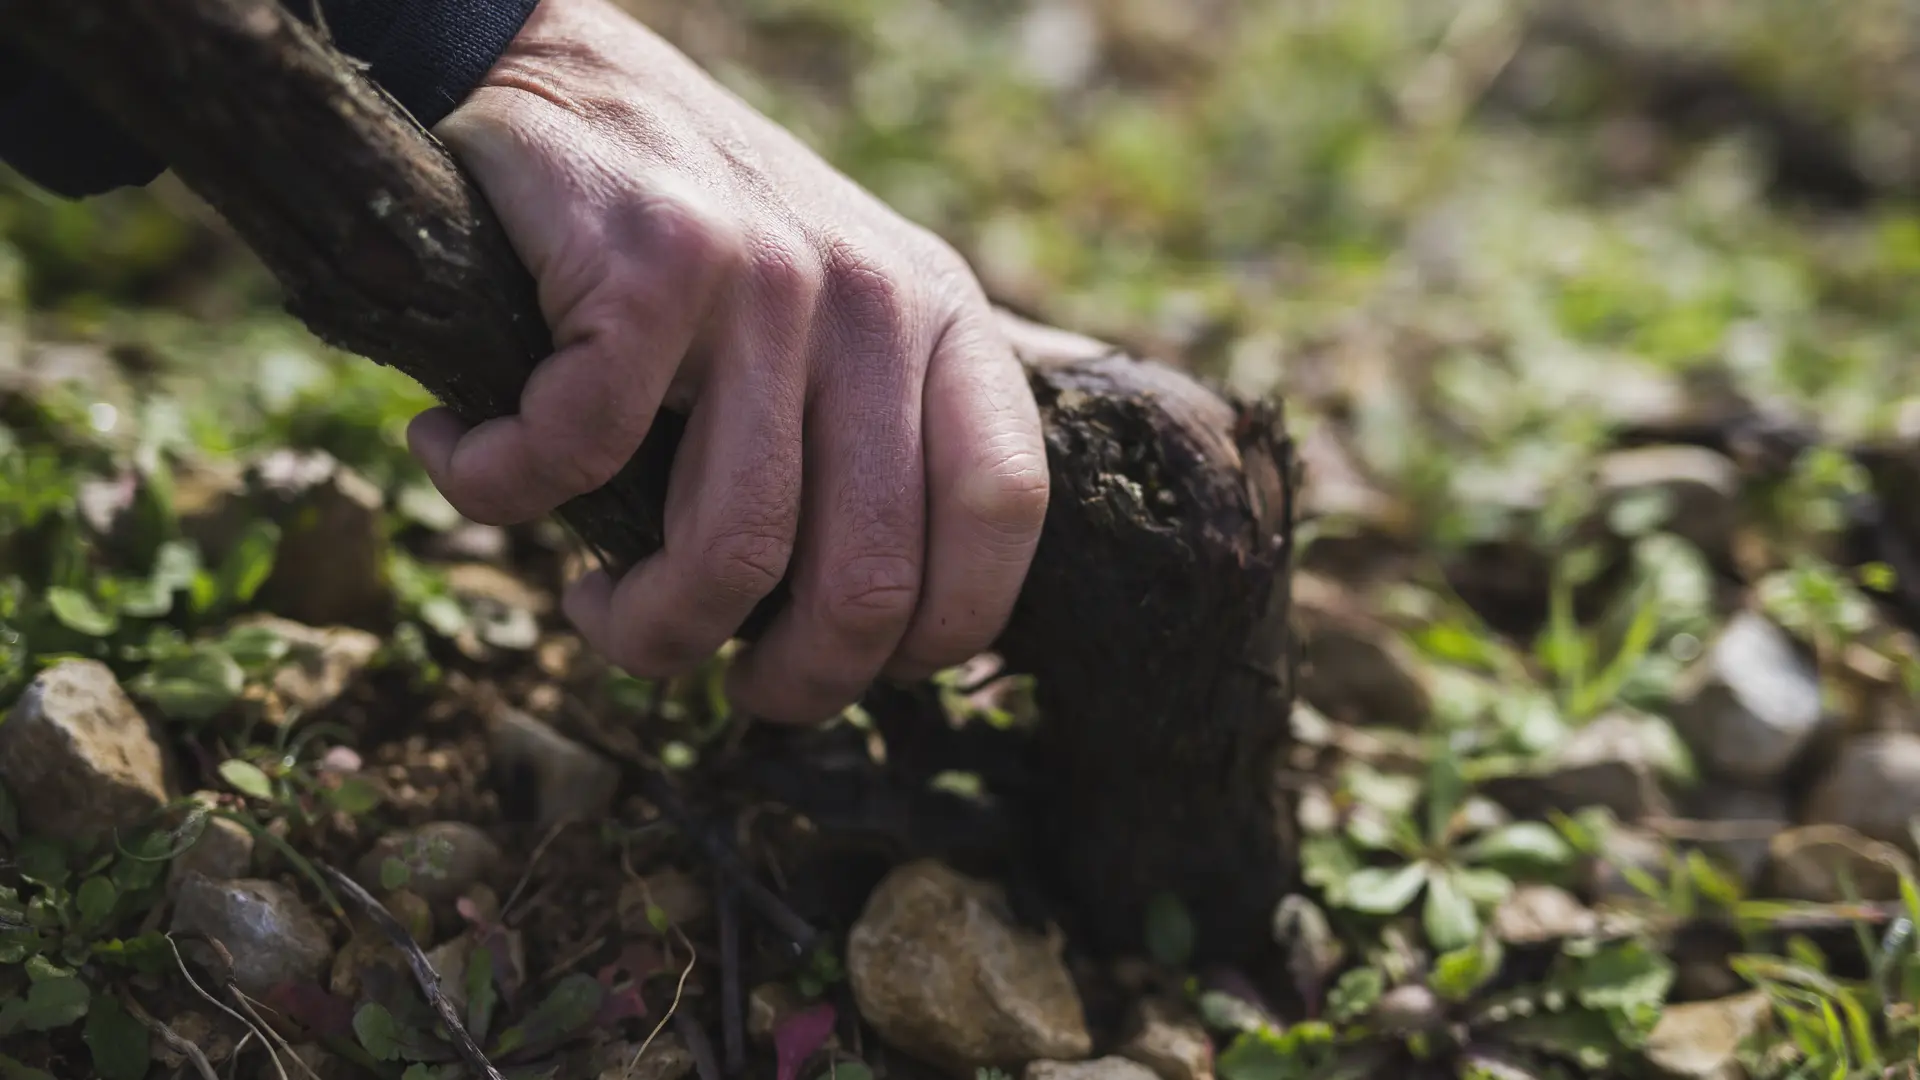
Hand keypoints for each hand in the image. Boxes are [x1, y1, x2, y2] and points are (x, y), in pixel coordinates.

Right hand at [409, 0, 1049, 723]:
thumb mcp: (833, 311)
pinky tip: (468, 461)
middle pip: (869, 579)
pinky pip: (581, 453)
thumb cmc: (688, 231)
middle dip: (788, 683)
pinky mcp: (653, 257)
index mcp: (941, 319)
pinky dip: (501, 491)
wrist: (552, 70)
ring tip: (593, 607)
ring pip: (733, 549)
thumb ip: (875, 432)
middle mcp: (876, 297)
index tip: (848, 664)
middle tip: (712, 675)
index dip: (931, 633)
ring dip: (643, 628)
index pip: (1001, 515)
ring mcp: (770, 275)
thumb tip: (881, 635)